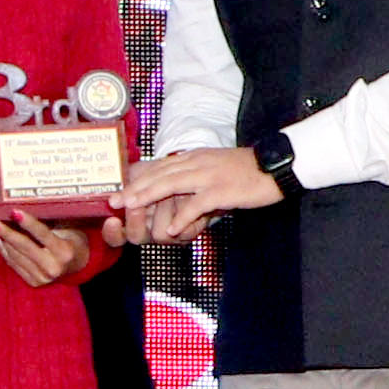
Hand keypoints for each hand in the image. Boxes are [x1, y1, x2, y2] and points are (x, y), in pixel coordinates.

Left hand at [0, 208, 97, 288]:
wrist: (77, 264)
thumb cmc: (71, 240)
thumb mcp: (67, 228)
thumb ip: (48, 221)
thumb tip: (23, 208)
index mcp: (64, 252)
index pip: (43, 234)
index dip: (28, 222)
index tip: (14, 212)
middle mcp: (53, 267)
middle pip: (25, 246)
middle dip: (6, 232)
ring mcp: (42, 277)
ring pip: (16, 256)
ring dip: (3, 240)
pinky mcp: (33, 282)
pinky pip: (14, 264)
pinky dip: (5, 251)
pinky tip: (1, 240)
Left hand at [115, 143, 282, 240]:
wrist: (275, 166)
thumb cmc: (245, 171)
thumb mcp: (213, 166)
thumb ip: (192, 174)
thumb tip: (173, 189)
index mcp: (193, 158)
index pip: (158, 167)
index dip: (137, 178)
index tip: (119, 189)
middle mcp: (196, 164)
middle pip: (158, 175)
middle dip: (134, 188)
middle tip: (114, 201)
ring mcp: (208, 176)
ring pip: (171, 185)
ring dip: (148, 197)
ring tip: (130, 208)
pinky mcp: (222, 191)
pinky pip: (198, 205)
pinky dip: (183, 217)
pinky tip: (171, 230)